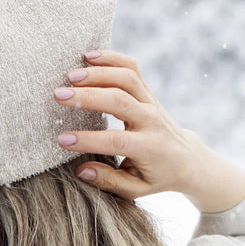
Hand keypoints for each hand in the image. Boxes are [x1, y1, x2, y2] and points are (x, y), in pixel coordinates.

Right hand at [54, 50, 244, 212]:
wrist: (186, 159)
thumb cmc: (156, 177)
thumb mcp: (135, 188)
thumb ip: (108, 181)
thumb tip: (81, 169)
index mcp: (148, 147)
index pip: (115, 140)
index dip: (87, 139)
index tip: (62, 140)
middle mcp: (151, 120)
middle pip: (120, 100)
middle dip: (87, 96)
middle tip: (58, 96)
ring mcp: (151, 102)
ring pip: (126, 78)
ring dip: (97, 73)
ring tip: (69, 76)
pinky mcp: (148, 91)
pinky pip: (131, 68)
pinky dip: (111, 58)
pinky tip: (88, 56)